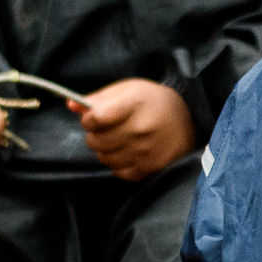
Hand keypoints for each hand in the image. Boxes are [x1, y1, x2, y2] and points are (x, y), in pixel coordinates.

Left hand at [75, 79, 196, 180]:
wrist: (190, 120)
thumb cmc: (155, 101)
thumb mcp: (129, 89)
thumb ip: (99, 98)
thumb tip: (71, 105)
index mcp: (134, 104)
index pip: (94, 118)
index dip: (88, 119)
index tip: (93, 118)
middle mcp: (139, 129)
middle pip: (95, 140)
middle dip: (94, 135)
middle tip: (105, 129)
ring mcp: (145, 151)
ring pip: (104, 157)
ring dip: (105, 150)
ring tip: (118, 140)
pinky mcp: (149, 167)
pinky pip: (118, 172)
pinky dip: (118, 163)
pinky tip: (127, 152)